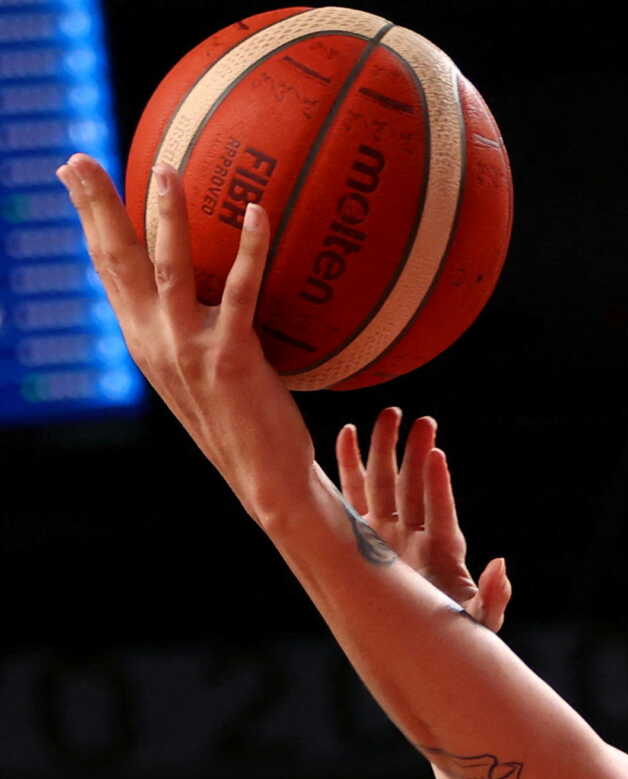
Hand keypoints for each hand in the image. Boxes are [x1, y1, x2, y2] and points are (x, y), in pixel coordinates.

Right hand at [54, 155, 313, 519]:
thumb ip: (190, 329)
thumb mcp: (201, 371)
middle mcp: (155, 339)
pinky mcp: (231, 357)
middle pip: (117, 260)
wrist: (264, 479)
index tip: (71, 175)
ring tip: (165, 170)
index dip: (87, 220)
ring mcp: (189, 348)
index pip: (105, 269)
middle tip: (80, 158)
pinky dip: (250, 249)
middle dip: (96, 206)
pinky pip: (241, 292)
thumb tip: (205, 288)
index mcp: (143, 339)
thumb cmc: (242, 422)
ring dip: (166, 218)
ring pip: (168, 270)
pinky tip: (257, 212)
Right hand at [333, 410, 512, 628]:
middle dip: (414, 454)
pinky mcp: (362, 538)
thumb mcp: (481, 621)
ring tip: (389, 414)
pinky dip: (348, 466)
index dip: (440, 486)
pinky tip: (347, 433)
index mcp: (443, 553)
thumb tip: (500, 566)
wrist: (418, 643)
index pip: (441, 512)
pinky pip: (352, 496)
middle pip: (413, 488)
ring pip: (384, 484)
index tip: (437, 455)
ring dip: (385, 449)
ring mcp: (387, 534)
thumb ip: (494, 597)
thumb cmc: (454, 633)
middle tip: (421, 419)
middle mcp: (414, 537)